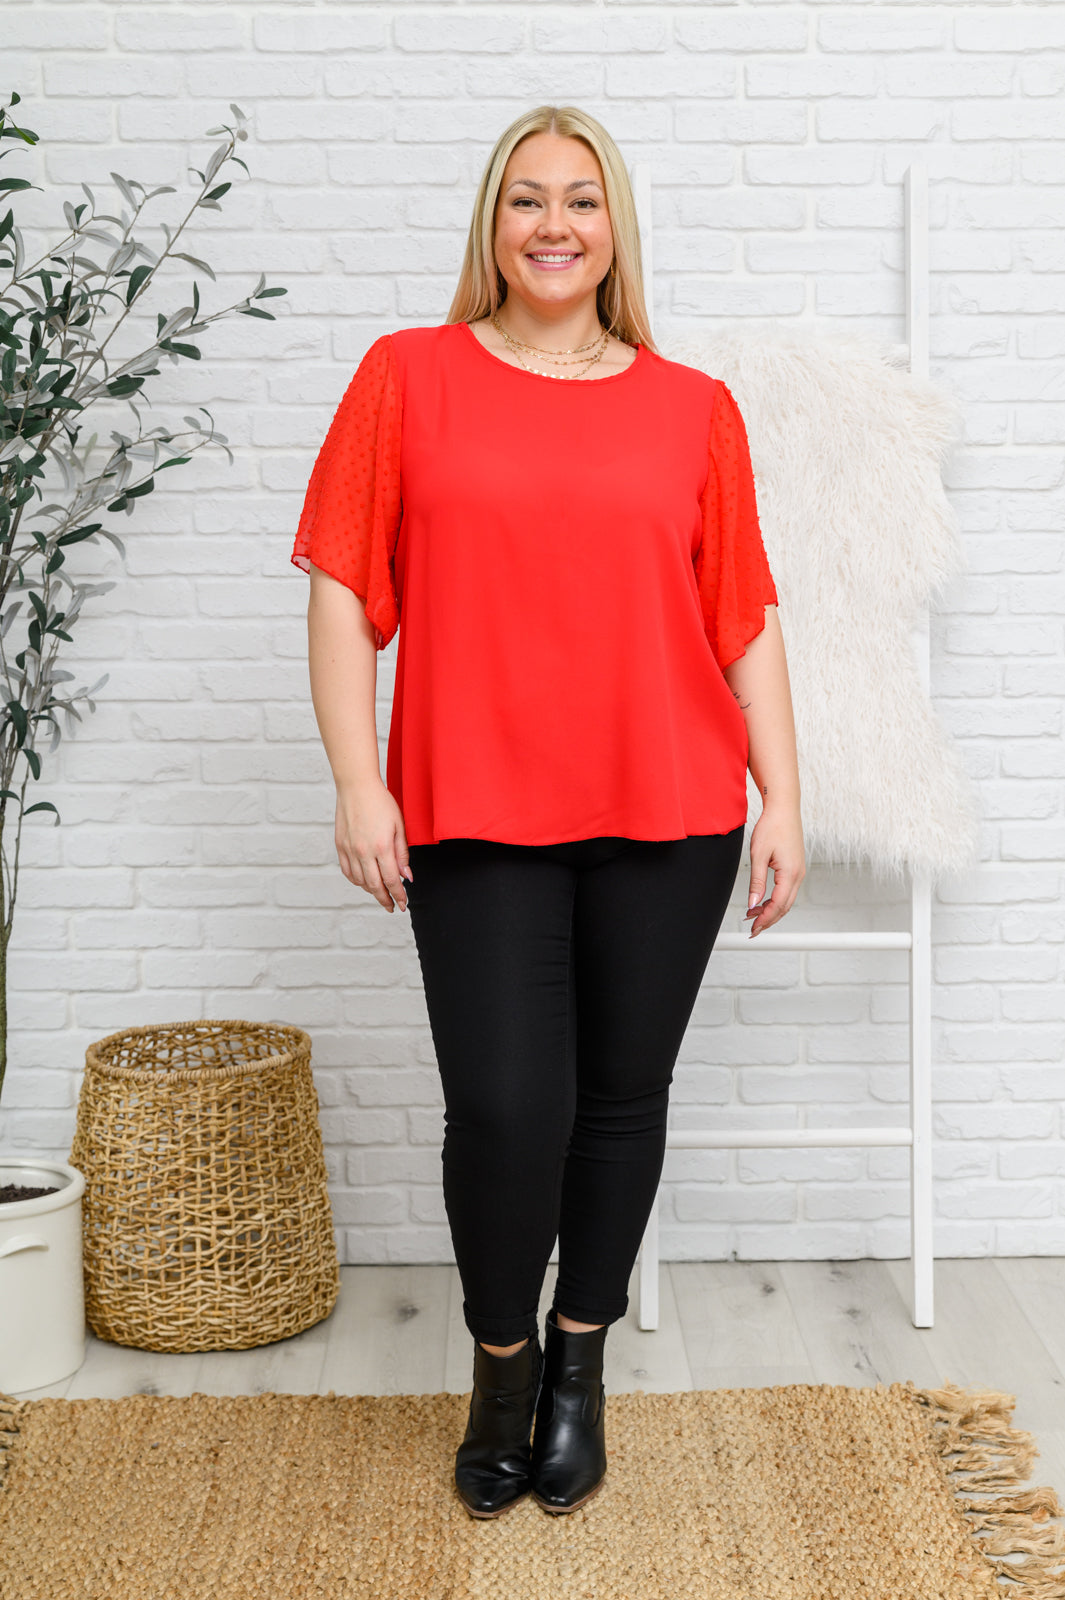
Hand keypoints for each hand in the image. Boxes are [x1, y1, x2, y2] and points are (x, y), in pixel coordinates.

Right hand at [334, 780, 412, 912]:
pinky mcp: (340, 846)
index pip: (392, 880)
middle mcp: (363, 852)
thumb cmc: (381, 802)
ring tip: (381, 893)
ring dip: (371, 891)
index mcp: (381, 847)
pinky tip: (365, 882)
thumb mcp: (399, 826)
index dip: (398, 895)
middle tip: (392, 907)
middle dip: (385, 899)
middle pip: (375, 886)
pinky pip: (348, 872)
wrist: (357, 786)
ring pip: (360, 881)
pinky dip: (357, 881)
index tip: (403, 904)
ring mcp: (349, 850)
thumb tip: (406, 877)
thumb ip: (402, 853)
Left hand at [745, 802, 804, 937]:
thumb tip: (753, 903)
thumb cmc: (772, 827)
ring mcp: (799, 872)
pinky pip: (787, 891)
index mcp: (790, 873)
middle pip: (785, 907)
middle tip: (752, 930)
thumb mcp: (758, 855)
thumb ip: (756, 881)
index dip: (765, 919)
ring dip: (771, 911)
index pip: (778, 905)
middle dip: (768, 920)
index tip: (752, 928)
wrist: (783, 809)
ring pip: (787, 900)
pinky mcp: (796, 868)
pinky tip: (763, 901)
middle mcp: (798, 875)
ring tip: (753, 917)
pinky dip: (775, 900)